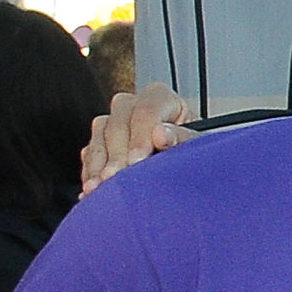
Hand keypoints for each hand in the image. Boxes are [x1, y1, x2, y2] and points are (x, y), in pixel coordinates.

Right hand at [80, 88, 194, 193]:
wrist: (193, 173)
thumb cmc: (201, 156)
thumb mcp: (200, 147)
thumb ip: (184, 139)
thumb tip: (160, 134)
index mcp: (163, 100)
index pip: (146, 111)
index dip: (140, 136)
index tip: (138, 161)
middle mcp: (135, 107)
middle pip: (118, 122)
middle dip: (117, 153)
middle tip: (116, 178)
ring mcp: (116, 124)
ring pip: (99, 137)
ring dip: (99, 165)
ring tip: (100, 188)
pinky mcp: (103, 145)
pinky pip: (90, 155)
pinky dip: (91, 173)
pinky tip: (93, 191)